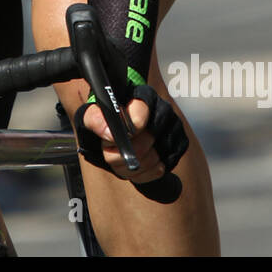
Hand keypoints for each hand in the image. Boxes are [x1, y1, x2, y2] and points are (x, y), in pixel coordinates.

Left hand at [72, 84, 188, 190]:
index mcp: (142, 97)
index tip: (112, 140)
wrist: (122, 124)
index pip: (137, 118)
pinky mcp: (178, 147)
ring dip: (130, 167)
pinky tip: (136, 163)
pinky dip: (143, 173)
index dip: (124, 135)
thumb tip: (110, 133)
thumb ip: (95, 119)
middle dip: (121, 154)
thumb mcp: (93, 113)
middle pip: (142, 146)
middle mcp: (163, 111)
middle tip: (111, 150)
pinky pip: (159, 170)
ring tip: (121, 157)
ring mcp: (173, 130)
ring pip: (151, 161)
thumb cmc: (108, 117)